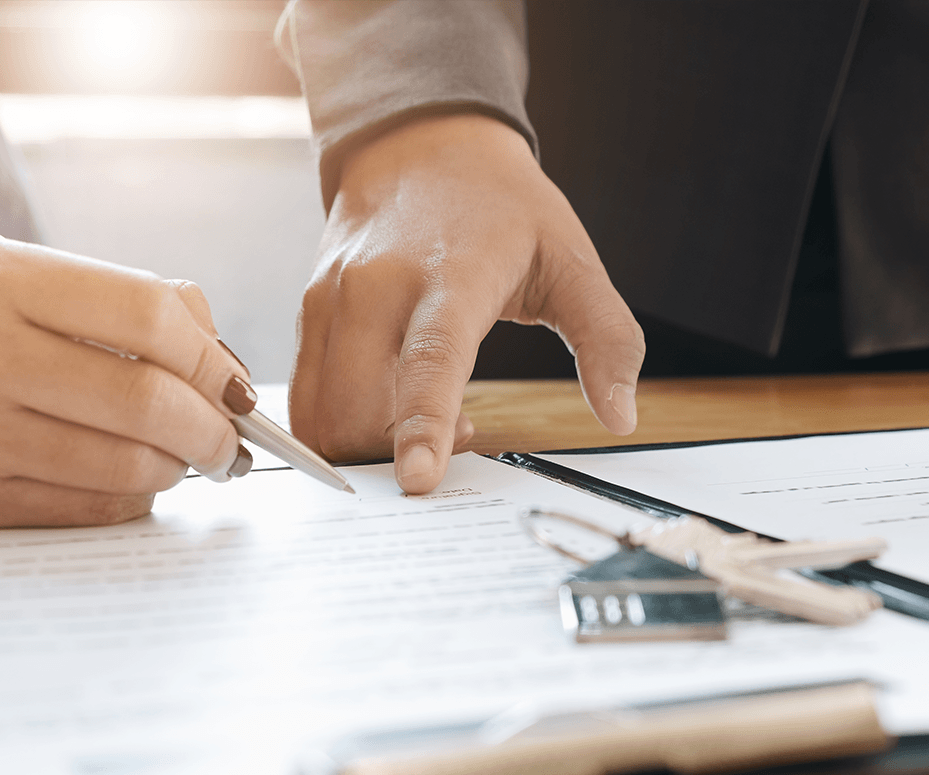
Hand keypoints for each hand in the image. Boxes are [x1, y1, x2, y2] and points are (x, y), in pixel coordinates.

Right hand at [0, 240, 253, 526]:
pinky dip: (135, 499)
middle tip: (229, 441)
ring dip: (179, 468)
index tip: (235, 387)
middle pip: (149, 399)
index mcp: (3, 281)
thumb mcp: (18, 283)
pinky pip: (90, 509)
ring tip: (183, 459)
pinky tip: (136, 482)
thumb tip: (223, 363)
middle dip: (213, 429)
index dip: (213, 358)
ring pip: (128, 464)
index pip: (150, 314)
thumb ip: (122, 303)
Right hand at [290, 113, 644, 492]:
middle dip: (397, 453)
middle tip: (459, 437)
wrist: (421, 142)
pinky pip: (307, 397)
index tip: (417, 479)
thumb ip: (606, 339)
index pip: (431, 359)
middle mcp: (379, 287)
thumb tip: (622, 415)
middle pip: (362, 404)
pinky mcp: (310, 310)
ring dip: (369, 445)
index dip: (422, 424)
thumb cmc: (502, 204)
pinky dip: (342, 425)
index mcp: (452, 274)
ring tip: (425, 420)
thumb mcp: (572, 260)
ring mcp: (334, 298)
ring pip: (324, 411)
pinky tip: (388, 406)